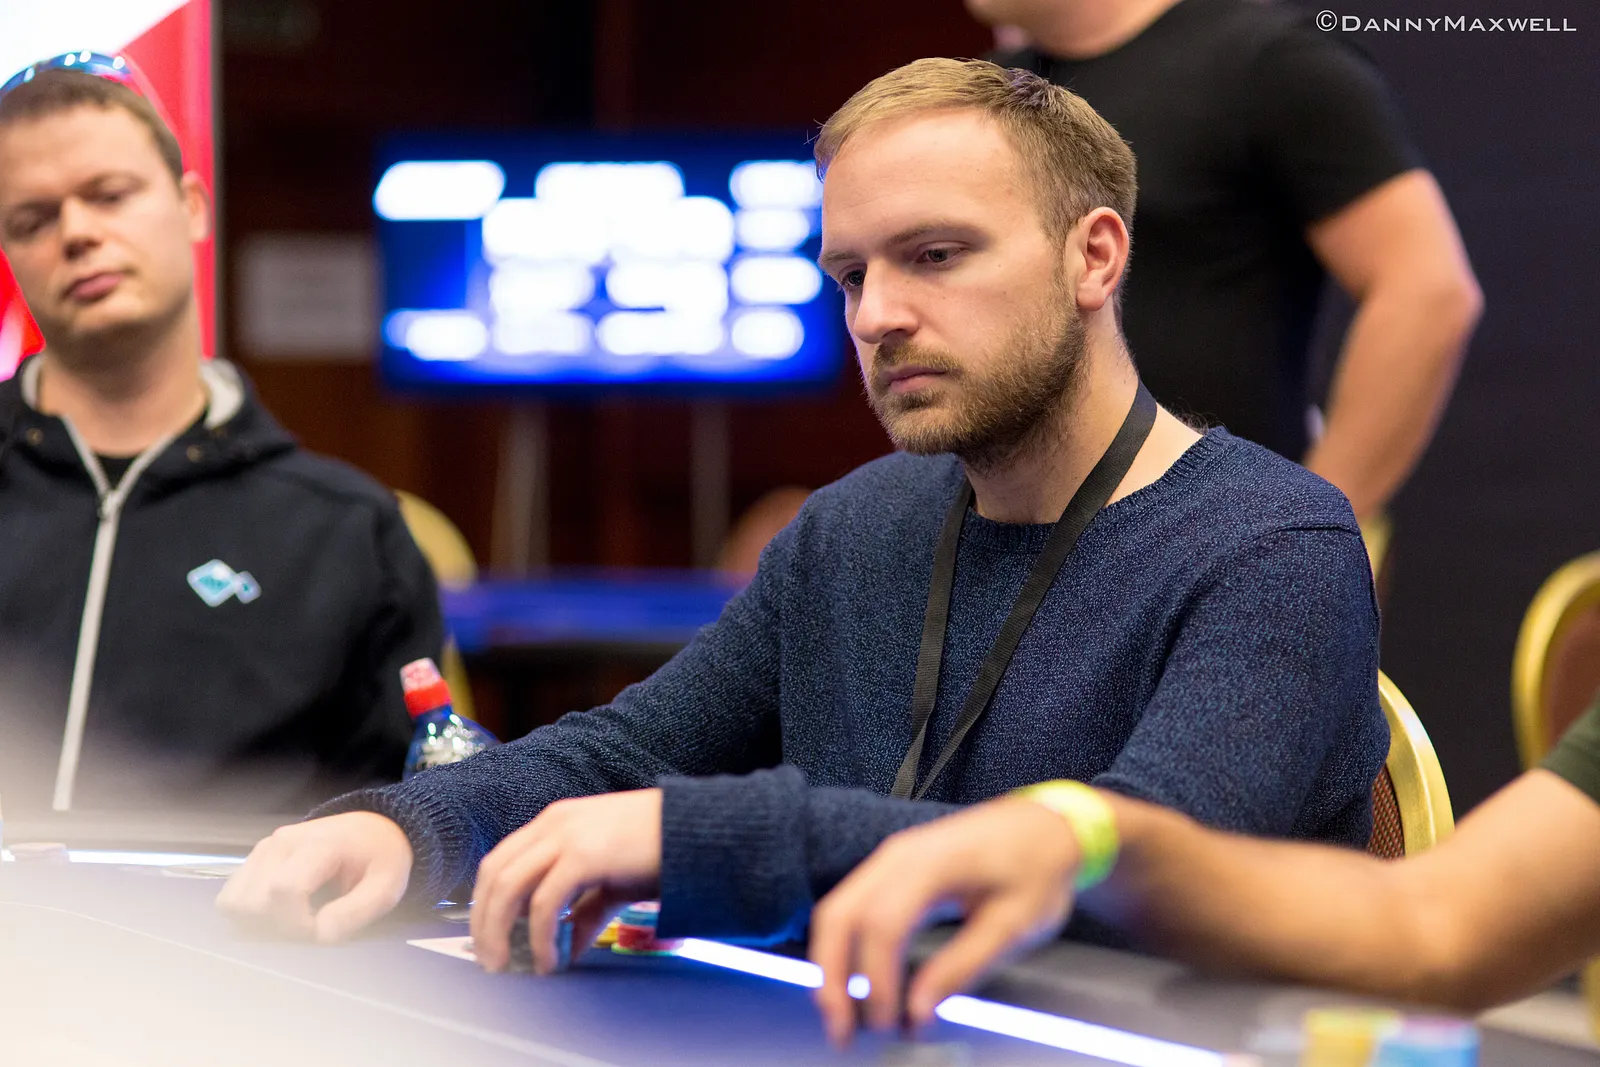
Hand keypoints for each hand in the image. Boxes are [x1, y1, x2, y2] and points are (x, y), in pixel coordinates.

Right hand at [216, 812, 413, 941]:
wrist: (373, 830)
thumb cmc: (381, 859)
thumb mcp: (386, 888)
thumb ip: (355, 913)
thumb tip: (318, 935)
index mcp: (319, 844)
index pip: (284, 890)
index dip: (297, 922)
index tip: (320, 929)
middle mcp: (282, 842)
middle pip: (251, 901)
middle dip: (276, 925)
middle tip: (308, 925)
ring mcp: (264, 849)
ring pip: (232, 901)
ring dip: (258, 922)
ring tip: (293, 919)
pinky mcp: (254, 859)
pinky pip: (231, 897)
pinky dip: (249, 913)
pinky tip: (279, 912)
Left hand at [470, 788, 661, 975]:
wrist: (700, 829)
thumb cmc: (662, 848)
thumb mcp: (614, 881)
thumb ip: (586, 910)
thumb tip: (567, 947)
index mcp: (557, 822)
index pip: (500, 862)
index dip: (486, 903)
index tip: (488, 938)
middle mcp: (554, 823)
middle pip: (494, 875)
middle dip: (484, 923)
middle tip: (489, 961)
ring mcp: (567, 835)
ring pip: (508, 887)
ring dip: (499, 933)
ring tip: (508, 966)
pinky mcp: (584, 855)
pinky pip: (545, 904)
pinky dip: (539, 937)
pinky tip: (550, 961)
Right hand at [808, 797, 1081, 1046]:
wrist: (1046, 825)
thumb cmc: (1037, 867)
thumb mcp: (1014, 925)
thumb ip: (962, 968)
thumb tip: (919, 1012)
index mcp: (932, 863)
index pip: (882, 924)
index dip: (876, 980)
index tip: (888, 1022)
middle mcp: (899, 855)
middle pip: (838, 915)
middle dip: (832, 977)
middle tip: (842, 1031)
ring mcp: (890, 858)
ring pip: (836, 911)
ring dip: (832, 966)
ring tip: (843, 1015)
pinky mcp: (892, 868)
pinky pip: (851, 906)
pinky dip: (845, 947)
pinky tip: (856, 982)